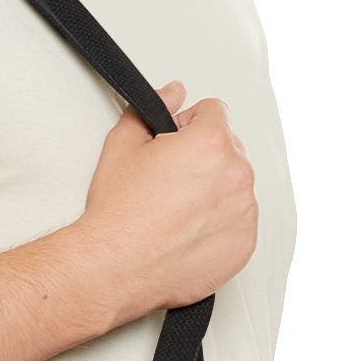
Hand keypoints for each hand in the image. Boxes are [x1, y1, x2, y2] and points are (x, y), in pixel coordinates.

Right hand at [78, 77, 258, 325]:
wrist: (116, 267)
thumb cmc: (118, 213)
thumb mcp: (123, 144)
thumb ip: (155, 107)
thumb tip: (173, 93)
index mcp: (211, 143)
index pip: (215, 111)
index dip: (188, 124)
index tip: (173, 144)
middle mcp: (236, 175)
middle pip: (229, 147)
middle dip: (204, 156)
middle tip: (169, 180)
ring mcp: (245, 212)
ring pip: (235, 185)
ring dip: (213, 189)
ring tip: (176, 209)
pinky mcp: (244, 244)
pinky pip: (239, 220)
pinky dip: (219, 223)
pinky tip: (187, 230)